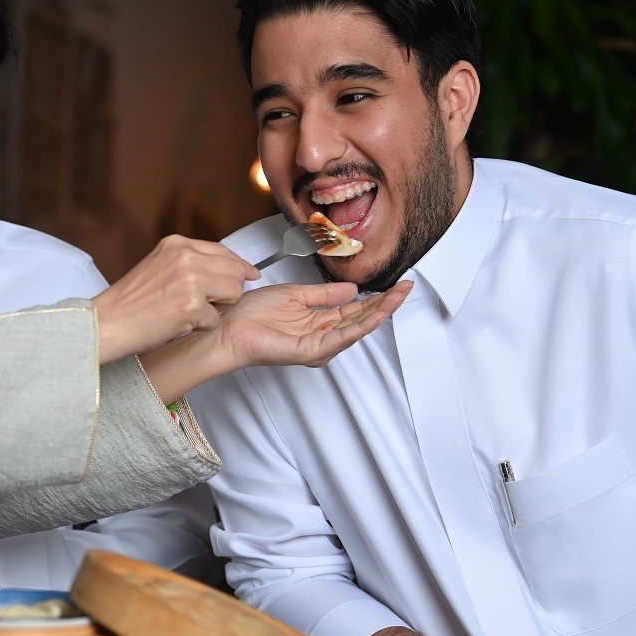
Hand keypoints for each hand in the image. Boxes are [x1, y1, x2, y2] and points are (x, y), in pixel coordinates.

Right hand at [92, 236, 257, 363]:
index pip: (223, 251)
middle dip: (230, 290)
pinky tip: (178, 325)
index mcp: (176, 244)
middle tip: (208, 304)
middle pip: (235, 271)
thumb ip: (188, 263)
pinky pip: (216, 320)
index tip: (251, 273)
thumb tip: (228, 269)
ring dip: (217, 308)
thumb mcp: (158, 267)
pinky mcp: (192, 306)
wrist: (106, 323)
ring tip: (190, 314)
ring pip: (234, 293)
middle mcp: (185, 257)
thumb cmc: (129, 304)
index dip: (240, 265)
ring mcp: (190, 280)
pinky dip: (200, 328)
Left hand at [140, 280, 411, 402]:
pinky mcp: (309, 351)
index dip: (378, 298)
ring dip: (379, 313)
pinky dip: (359, 326)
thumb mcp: (296, 294)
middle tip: (407, 288)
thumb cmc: (253, 314)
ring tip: (398, 297)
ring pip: (356, 329)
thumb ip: (325, 294)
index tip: (398, 285)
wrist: (229, 327)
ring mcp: (317, 346)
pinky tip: (374, 314)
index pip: (356, 310)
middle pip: (362, 319)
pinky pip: (339, 338)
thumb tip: (352, 289)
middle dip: (386, 304)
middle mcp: (322, 336)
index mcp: (319, 322)